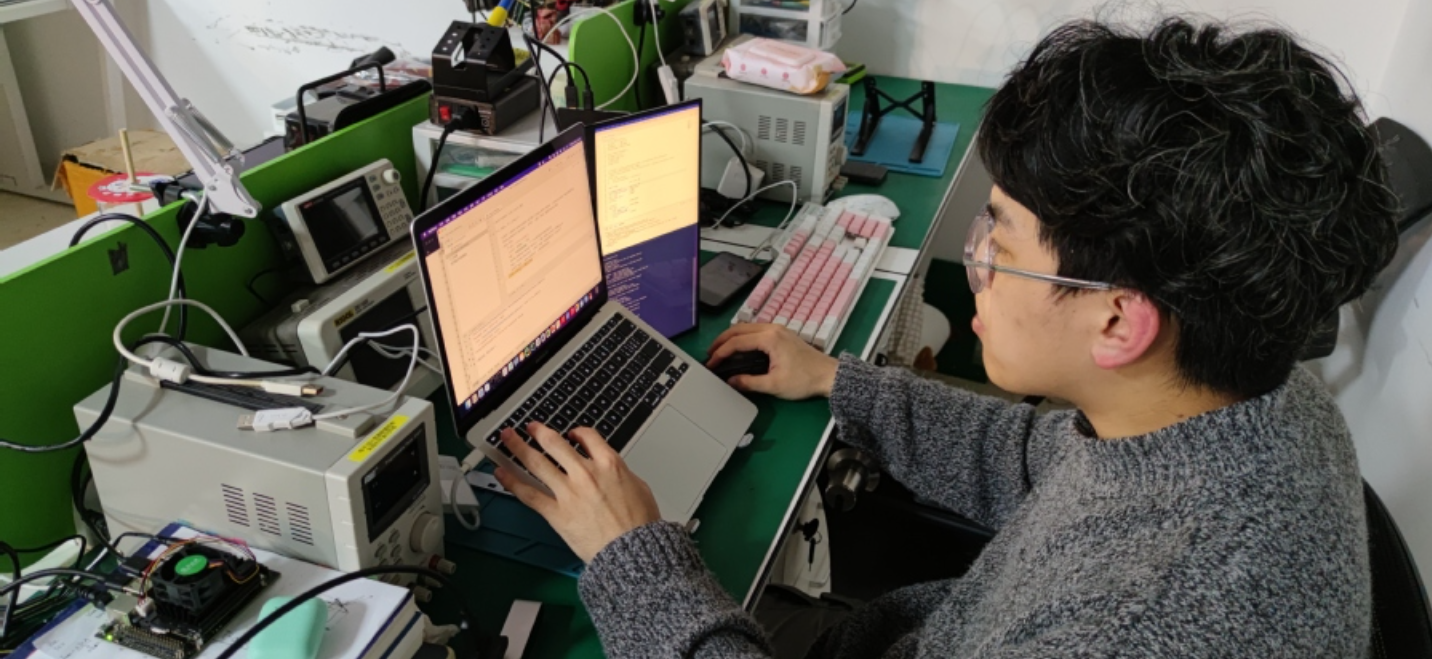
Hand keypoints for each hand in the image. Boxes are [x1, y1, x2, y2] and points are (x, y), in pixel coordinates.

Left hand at [493, 422, 661, 562]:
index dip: (576, 432)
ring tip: (508, 438)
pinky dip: (512, 481)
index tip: (570, 434)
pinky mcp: (556, 513)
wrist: (633, 551)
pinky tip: (502, 473)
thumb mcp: (640, 488)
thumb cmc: (640, 526)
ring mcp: (568, 492)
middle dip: (539, 432)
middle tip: (530, 427)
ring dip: (519, 447)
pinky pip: (529, 494)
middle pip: (555, 444)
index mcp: (609, 464)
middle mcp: (585, 473)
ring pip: (537, 463)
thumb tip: (612, 472)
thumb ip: (621, 475)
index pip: (587, 437)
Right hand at [706, 324, 838, 399]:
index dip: (720, 353)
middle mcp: (772, 329)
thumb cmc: (804, 380)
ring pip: (747, 327)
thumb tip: (730, 381)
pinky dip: (743, 337)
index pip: (737, 342)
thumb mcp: (774, 385)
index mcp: (769, 338)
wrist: (829, 375)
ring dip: (732, 337)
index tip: (711, 363)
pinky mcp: (782, 334)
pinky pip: (756, 330)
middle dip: (722, 340)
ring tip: (721, 350)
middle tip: (710, 353)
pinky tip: (739, 347)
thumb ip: (749, 382)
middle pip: (739, 329)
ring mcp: (778, 329)